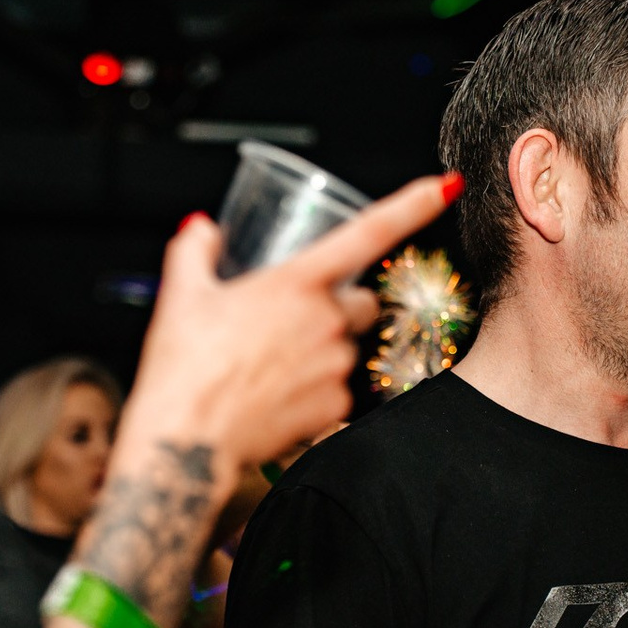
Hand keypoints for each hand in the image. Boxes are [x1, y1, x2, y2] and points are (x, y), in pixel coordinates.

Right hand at [125, 175, 458, 476]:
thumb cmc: (184, 369)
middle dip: (340, 308)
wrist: (186, 441)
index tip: (446, 187)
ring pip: (349, 348)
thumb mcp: (182, 295)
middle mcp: (325, 320)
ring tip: (272, 366)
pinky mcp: (335, 407)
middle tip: (293, 322)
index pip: (369, 232)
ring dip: (324, 351)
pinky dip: (315, 391)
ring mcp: (335, 365)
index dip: (414, 204)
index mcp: (295, 283)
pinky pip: (339, 391)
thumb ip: (195, 251)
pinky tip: (276, 397)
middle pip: (363, 302)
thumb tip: (202, 230)